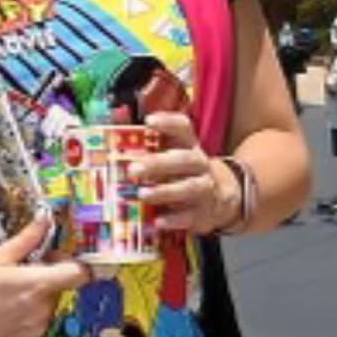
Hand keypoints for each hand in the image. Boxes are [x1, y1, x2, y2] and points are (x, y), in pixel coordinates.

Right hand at [0, 217, 90, 336]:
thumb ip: (26, 240)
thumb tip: (43, 220)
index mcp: (38, 285)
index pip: (80, 274)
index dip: (73, 263)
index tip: (61, 258)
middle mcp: (42, 310)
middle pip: (60, 287)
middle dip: (46, 277)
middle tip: (21, 272)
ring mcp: (37, 329)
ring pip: (49, 305)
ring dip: (37, 297)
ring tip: (9, 293)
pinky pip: (40, 323)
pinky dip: (29, 315)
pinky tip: (6, 310)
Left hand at [138, 112, 239, 235]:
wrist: (219, 198)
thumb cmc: (182, 171)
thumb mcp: (170, 153)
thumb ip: (145, 138)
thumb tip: (117, 115)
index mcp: (189, 145)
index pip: (183, 128)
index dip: (168, 122)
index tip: (148, 121)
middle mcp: (199, 164)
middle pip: (184, 159)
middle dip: (158, 164)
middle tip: (132, 169)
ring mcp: (204, 189)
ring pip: (188, 188)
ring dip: (164, 191)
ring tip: (142, 195)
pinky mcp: (202, 213)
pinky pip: (190, 216)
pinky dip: (174, 219)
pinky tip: (157, 221)